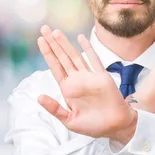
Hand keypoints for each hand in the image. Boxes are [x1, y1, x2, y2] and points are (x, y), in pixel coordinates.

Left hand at [36, 26, 135, 143]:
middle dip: (52, 44)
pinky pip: (94, 60)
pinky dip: (88, 49)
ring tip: (55, 32)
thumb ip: (55, 109)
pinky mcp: (102, 77)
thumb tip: (39, 97)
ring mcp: (89, 77)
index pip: (55, 67)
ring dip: (65, 44)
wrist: (115, 126)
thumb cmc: (93, 126)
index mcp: (68, 89)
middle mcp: (77, 80)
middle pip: (62, 58)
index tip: (39, 41)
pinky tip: (81, 38)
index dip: (47, 54)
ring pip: (75, 56)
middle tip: (43, 28)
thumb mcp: (69, 121)